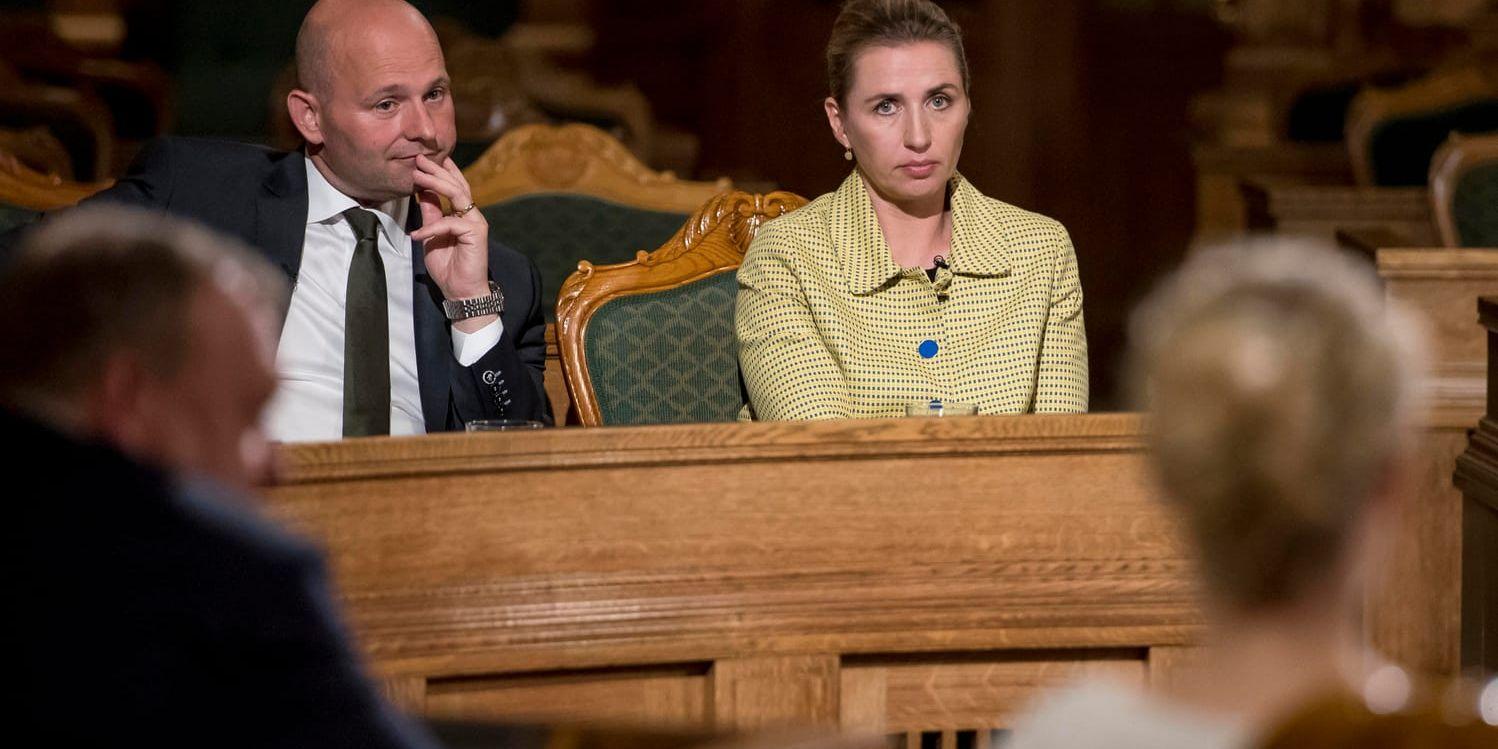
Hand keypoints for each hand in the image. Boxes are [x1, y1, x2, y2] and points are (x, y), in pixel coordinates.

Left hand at [411, 155, 489, 300]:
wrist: (460, 292)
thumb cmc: (448, 268)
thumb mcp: (431, 236)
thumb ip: (430, 215)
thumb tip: (422, 192)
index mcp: (462, 215)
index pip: (455, 186)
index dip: (442, 172)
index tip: (424, 160)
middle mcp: (472, 215)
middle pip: (456, 185)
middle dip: (437, 170)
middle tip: (419, 159)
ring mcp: (476, 223)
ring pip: (457, 194)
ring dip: (436, 183)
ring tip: (417, 176)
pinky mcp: (476, 233)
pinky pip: (451, 222)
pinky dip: (432, 228)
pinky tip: (417, 235)